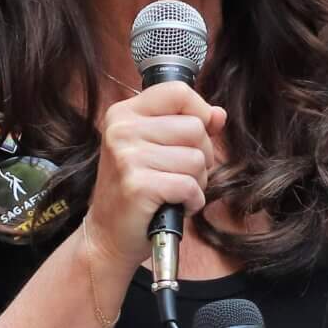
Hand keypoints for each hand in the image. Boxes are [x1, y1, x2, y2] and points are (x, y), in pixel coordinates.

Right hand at [87, 81, 228, 266]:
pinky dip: (192, 201)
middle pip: (194, 128)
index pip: (177, 92)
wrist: (107, 235)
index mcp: (124, 113)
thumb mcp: (155, 148)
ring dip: (197, 182)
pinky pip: (190, 186)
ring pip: (196, 159)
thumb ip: (187, 125)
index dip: (199, 111)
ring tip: (175, 191)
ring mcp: (127, 157)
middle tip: (180, 173)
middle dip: (201, 156)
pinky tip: (176, 205)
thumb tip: (219, 114)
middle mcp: (122, 130)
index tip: (197, 134)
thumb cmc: (135, 189)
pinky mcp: (138, 185)